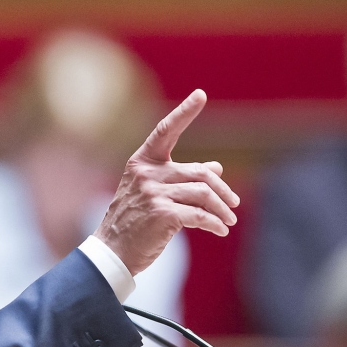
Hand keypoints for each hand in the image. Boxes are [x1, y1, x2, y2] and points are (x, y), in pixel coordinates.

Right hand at [93, 89, 238, 275]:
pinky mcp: (163, 214)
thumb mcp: (153, 193)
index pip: (166, 131)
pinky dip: (214, 223)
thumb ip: (182, 177)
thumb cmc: (133, 221)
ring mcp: (154, 193)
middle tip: (233, 204)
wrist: (112, 251)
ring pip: (203, 194)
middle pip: (199, 173)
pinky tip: (220, 230)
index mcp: (142, 162)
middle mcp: (147, 173)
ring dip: (222, 210)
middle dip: (222, 190)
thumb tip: (217, 167)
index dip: (185, 112)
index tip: (201, 94)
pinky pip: (200, 215)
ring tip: (228, 221)